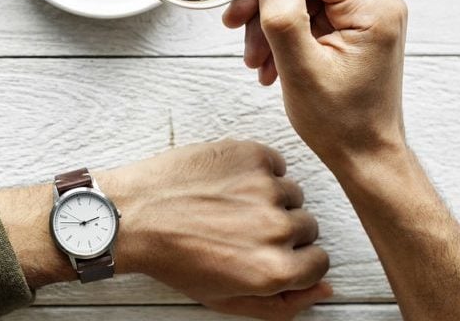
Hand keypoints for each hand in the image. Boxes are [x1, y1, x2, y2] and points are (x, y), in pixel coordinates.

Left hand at [101, 140, 331, 320]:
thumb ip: (282, 304)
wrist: (133, 214)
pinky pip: (275, 163)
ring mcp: (265, 188)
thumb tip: (326, 289)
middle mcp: (275, 229)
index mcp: (273, 270)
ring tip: (229, 205)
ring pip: (292, 193)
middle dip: (281, 230)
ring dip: (269, 199)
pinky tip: (226, 183)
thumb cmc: (173, 258)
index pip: (320, 262)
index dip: (295, 259)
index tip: (270, 252)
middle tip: (240, 229)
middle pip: (308, 226)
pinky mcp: (251, 155)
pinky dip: (257, 171)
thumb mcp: (225, 299)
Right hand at [222, 0, 408, 170]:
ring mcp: (366, 18)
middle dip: (268, 4)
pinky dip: (285, 35)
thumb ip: (284, 17)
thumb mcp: (302, 70)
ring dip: (272, 24)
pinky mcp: (355, 31)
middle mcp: (376, 6)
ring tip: (256, 59)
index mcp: (373, 10)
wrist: (364, 156)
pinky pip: (311, 15)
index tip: (245, 5)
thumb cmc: (343, 125)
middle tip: (239, 28)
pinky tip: (270, 63)